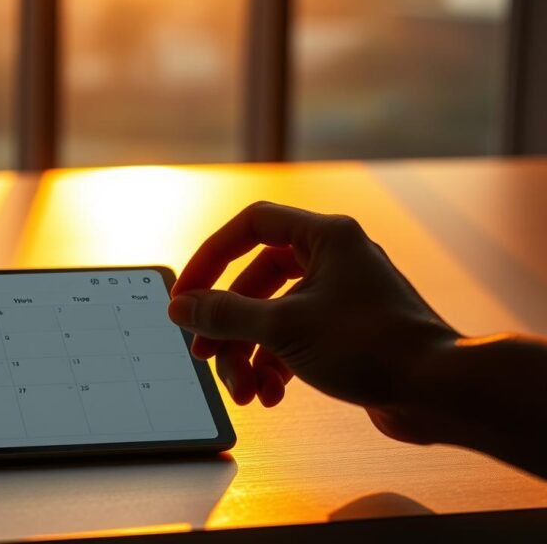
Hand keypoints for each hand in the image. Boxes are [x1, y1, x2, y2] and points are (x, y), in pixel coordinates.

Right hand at [168, 202, 458, 436]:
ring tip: (244, 391)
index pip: (250, 226)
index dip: (211, 258)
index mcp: (325, 237)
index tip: (187, 295)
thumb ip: (225, 314)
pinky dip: (275, 367)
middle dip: (228, 326)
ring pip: (272, 317)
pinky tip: (271, 395)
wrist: (440, 391)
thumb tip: (181, 308)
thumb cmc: (374, 346)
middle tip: (205, 355)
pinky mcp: (346, 332)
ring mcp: (341, 297)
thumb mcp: (283, 327)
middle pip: (255, 282)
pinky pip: (294, 340)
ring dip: (249, 355)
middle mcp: (334, 259)